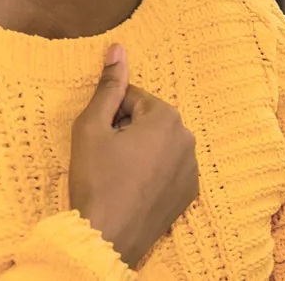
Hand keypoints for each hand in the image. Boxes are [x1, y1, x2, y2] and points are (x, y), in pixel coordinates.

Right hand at [69, 44, 200, 266]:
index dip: (108, 116)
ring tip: (118, 175)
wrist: (109, 236)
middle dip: (126, 132)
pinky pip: (168, 169)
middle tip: (106, 158)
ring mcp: (193, 167)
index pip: (131, 99)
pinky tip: (133, 189)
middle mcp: (188, 138)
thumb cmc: (97, 180)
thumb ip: (108, 86)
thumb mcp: (92, 127)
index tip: (99, 138)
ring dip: (140, 152)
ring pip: (159, 145)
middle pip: (148, 120)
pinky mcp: (190, 191)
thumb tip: (117, 48)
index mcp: (167, 117)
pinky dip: (152, 173)